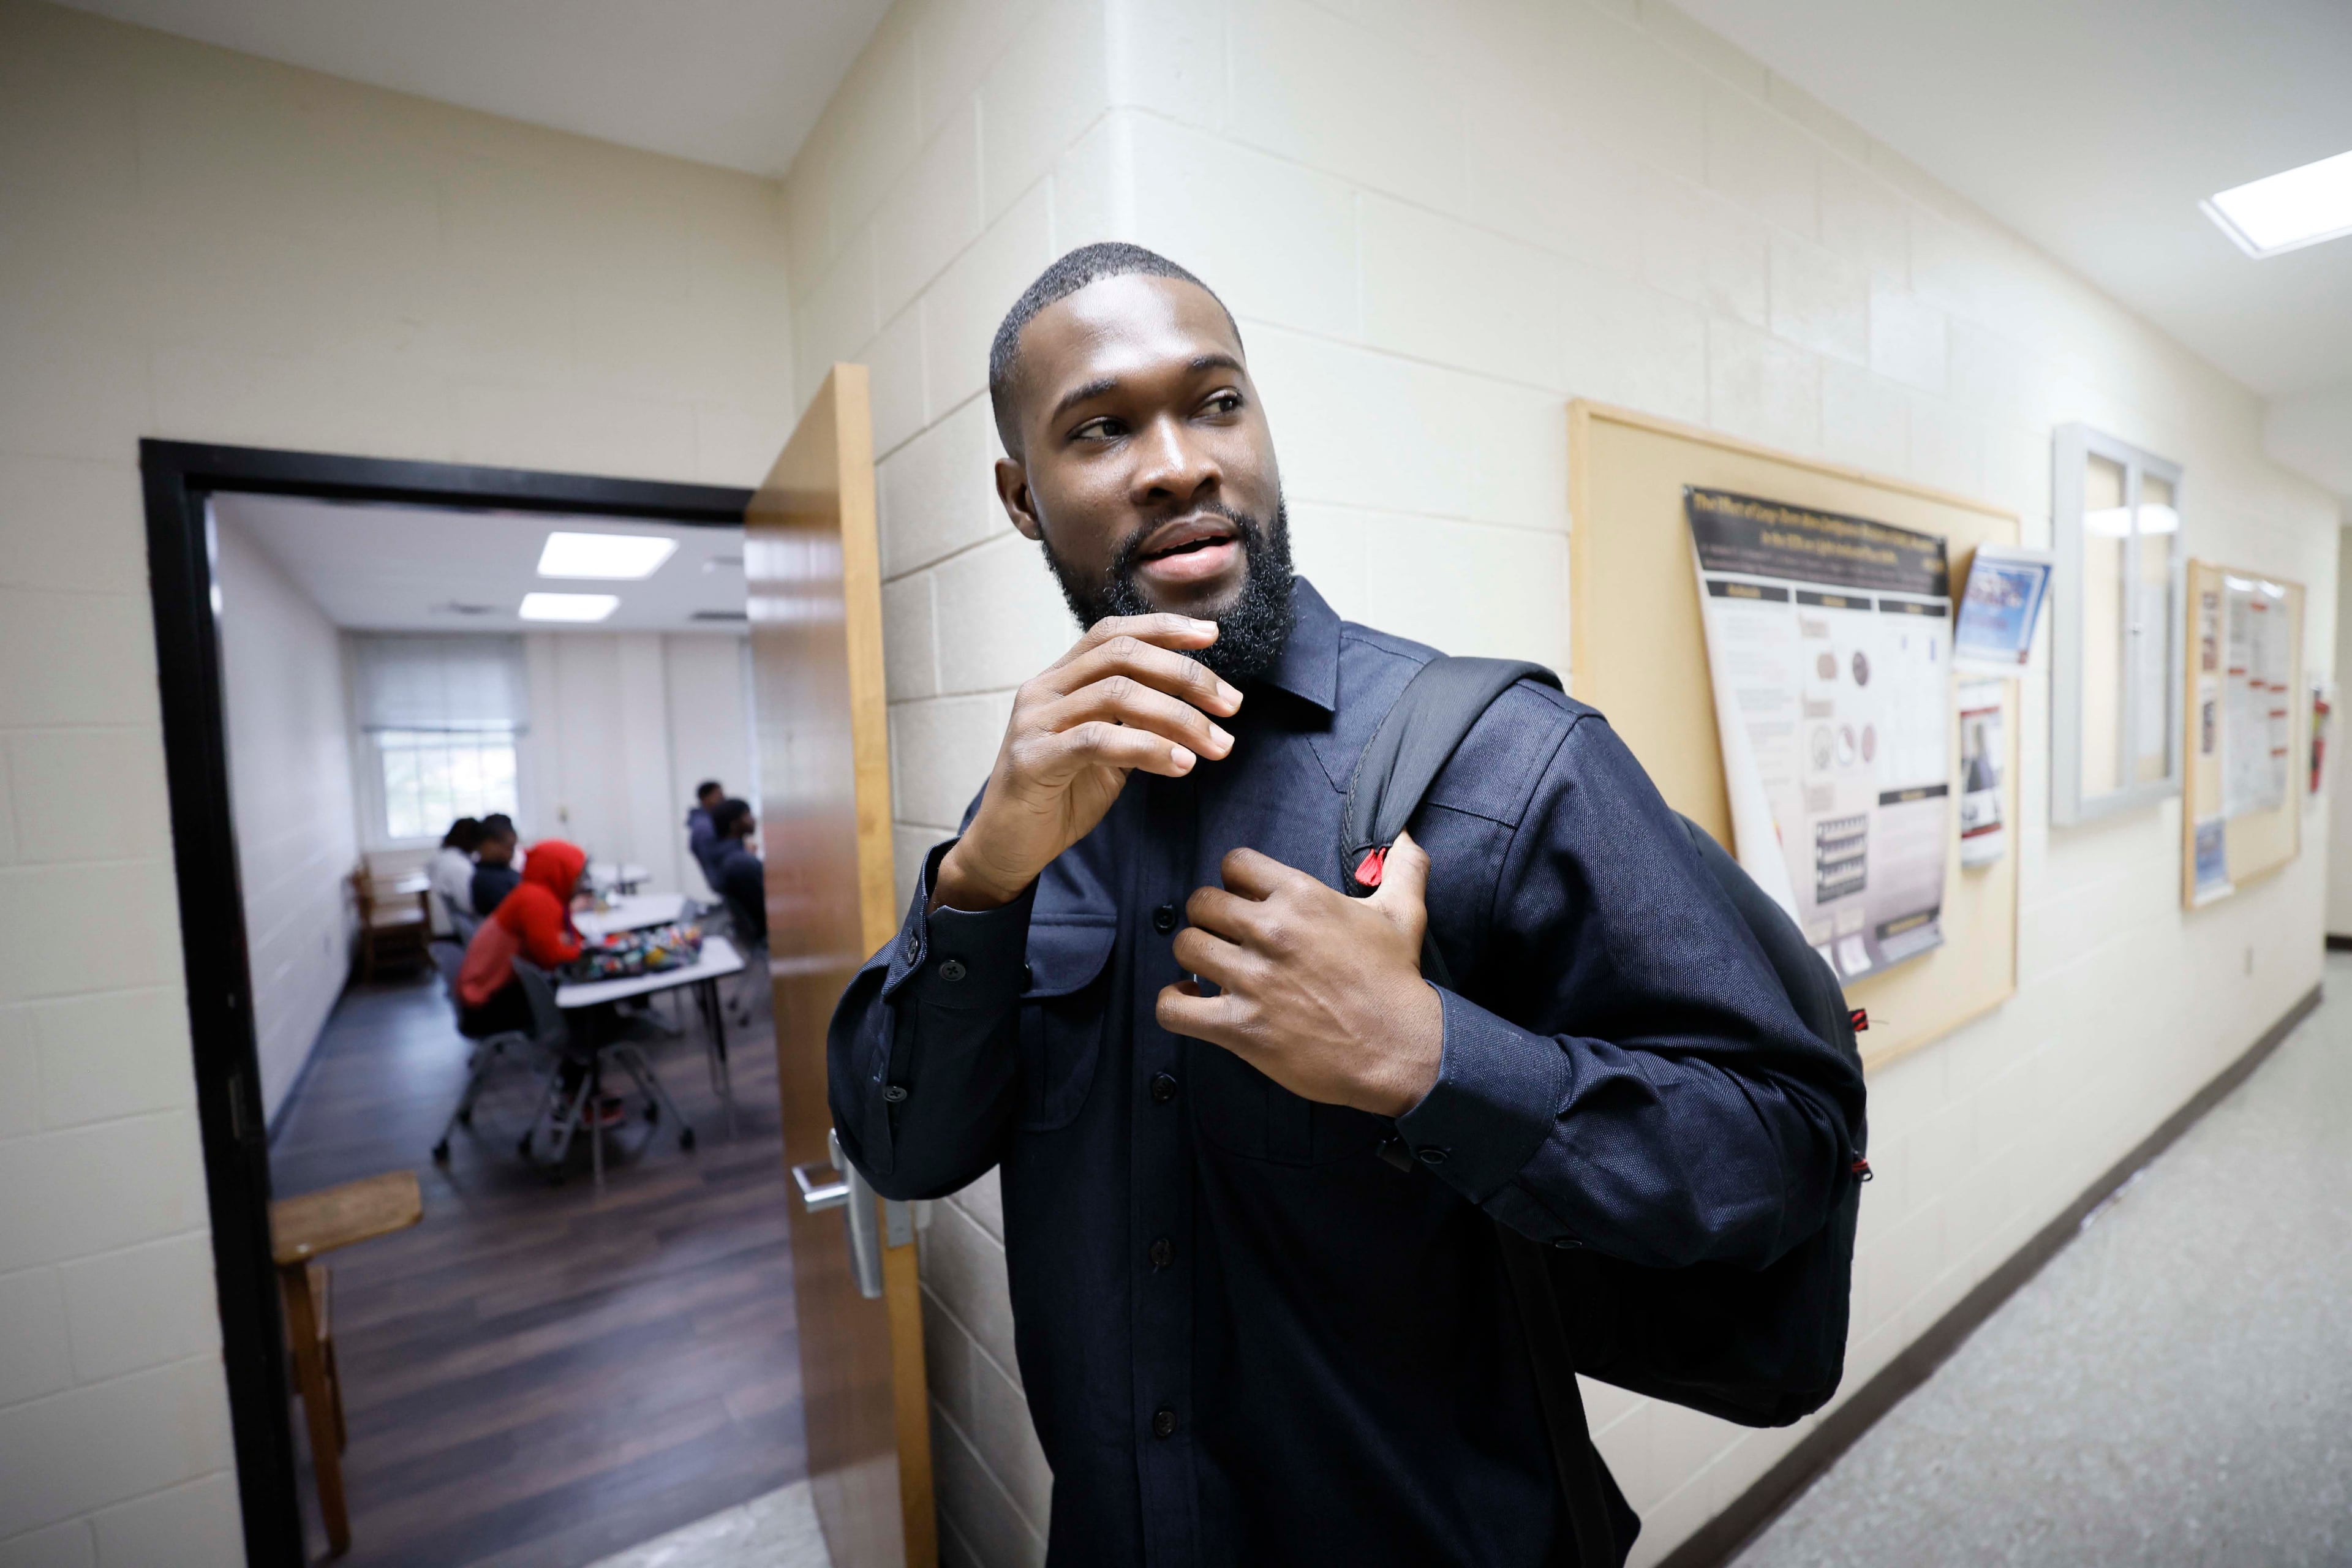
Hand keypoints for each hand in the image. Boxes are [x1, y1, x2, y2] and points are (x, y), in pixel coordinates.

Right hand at [934, 615, 1243, 910]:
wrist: (1005, 849)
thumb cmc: (1059, 797)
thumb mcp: (1107, 751)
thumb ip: (1137, 721)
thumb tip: (1193, 704)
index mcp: (1060, 680)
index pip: (1113, 633)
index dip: (1163, 627)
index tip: (1211, 635)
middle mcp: (1043, 691)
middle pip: (1123, 655)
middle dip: (1187, 676)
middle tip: (1232, 705)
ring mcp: (1034, 723)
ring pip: (1117, 693)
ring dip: (1180, 716)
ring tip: (1219, 745)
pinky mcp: (1032, 760)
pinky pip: (1098, 740)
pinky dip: (1147, 747)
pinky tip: (1181, 764)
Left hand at [1156, 832, 1441, 1117]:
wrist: (1401, 1051)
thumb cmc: (1397, 982)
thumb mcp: (1404, 915)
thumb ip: (1404, 868)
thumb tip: (1408, 835)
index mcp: (1302, 897)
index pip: (1235, 864)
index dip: (1235, 882)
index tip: (1246, 901)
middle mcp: (1272, 931)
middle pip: (1201, 903)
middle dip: (1210, 919)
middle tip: (1227, 937)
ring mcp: (1252, 979)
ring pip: (1185, 946)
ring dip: (1194, 956)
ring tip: (1211, 967)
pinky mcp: (1240, 1026)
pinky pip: (1174, 1008)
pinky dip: (1173, 1003)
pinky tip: (1190, 1000)